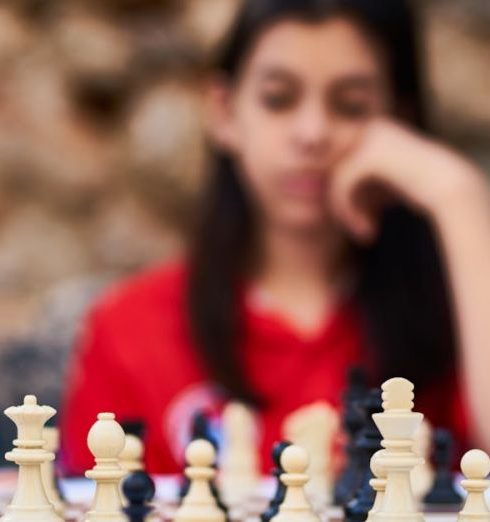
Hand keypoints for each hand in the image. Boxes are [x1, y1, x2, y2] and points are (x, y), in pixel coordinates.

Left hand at [327, 117, 484, 241]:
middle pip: (334, 169)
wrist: (451, 186)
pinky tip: (366, 229)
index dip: (340, 192)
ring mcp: (369, 138)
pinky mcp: (369, 155)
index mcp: (373, 128)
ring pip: (335, 179)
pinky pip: (342, 186)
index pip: (339, 161)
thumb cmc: (421, 187)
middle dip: (340, 202)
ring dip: (343, 211)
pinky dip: (348, 212)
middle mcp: (369, 127)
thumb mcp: (382, 184)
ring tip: (361, 230)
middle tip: (356, 226)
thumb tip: (321, 188)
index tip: (354, 216)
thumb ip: (357, 180)